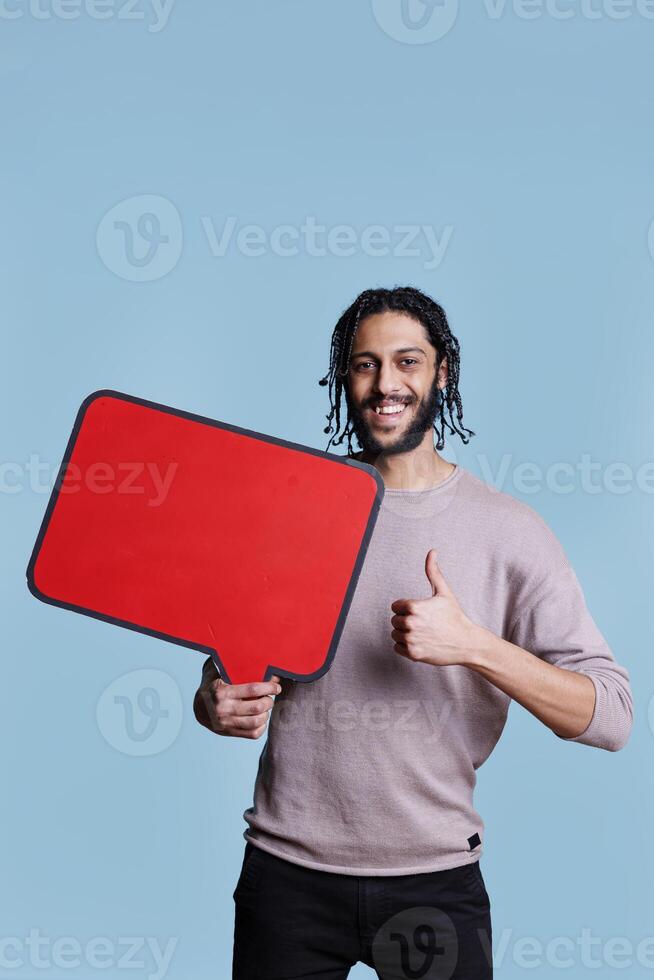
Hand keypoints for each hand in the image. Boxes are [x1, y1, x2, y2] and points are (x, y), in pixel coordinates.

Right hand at [193, 658, 281, 738]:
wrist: (198, 707)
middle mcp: (223, 709)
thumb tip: (265, 667)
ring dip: (266, 714)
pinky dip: (261, 727)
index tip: (276, 686)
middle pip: (257, 707)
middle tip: (270, 696)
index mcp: (222, 692)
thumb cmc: (213, 686)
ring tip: (266, 707)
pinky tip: (261, 718)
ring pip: (256, 722)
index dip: (269, 687)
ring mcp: (226, 723)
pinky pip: (252, 734)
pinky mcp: (229, 732)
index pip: (253, 690)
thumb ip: (237, 669)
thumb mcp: (220, 674)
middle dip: (269, 701)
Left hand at [390, 549, 477, 666]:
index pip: (395, 606)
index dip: (407, 608)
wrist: (467, 642)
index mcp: (414, 607)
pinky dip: (406, 647)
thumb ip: (433, 571)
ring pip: (395, 634)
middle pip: (394, 620)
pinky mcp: (413, 654)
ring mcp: (411, 640)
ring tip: (423, 633)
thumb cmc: (455, 616)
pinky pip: (397, 648)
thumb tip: (432, 551)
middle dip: (406, 621)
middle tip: (425, 624)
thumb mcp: (444, 592)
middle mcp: (410, 623)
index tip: (421, 612)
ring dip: (405, 634)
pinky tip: (421, 643)